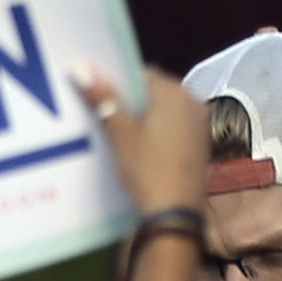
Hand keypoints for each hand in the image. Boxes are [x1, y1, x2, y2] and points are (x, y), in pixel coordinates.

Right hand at [71, 61, 210, 220]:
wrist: (175, 213)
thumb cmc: (147, 169)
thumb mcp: (120, 134)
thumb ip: (103, 98)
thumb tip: (82, 67)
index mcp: (174, 92)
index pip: (142, 74)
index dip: (119, 84)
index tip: (100, 100)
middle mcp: (192, 101)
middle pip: (153, 92)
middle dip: (130, 102)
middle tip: (104, 118)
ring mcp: (199, 123)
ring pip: (163, 111)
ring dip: (143, 118)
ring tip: (116, 135)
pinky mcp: (199, 143)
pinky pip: (173, 127)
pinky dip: (156, 132)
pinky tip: (138, 150)